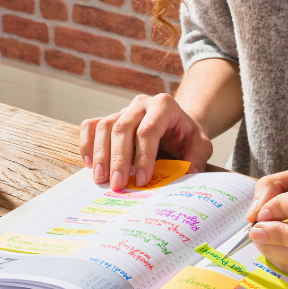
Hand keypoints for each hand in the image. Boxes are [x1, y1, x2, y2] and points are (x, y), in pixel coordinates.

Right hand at [79, 93, 213, 189]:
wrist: (177, 125)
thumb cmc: (186, 136)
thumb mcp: (201, 145)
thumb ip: (196, 159)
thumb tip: (187, 175)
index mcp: (164, 106)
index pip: (148, 130)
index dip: (143, 156)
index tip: (142, 180)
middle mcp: (141, 104)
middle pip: (122, 128)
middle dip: (118, 159)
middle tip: (117, 184)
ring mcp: (123, 110)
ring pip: (104, 126)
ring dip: (100, 154)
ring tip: (101, 179)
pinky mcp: (110, 119)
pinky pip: (91, 126)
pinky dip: (86, 144)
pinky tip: (90, 164)